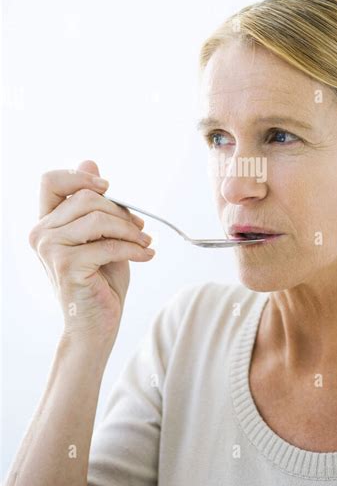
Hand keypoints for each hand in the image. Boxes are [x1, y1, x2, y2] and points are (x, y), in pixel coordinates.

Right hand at [29, 160, 155, 342]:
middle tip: (141, 227)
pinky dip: (134, 248)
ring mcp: (50, 248)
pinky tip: (147, 254)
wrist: (95, 325)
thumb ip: (94, 203)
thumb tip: (89, 161)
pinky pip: (109, 244)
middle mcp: (41, 233)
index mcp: (46, 222)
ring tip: (145, 242)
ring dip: (130, 230)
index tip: (109, 187)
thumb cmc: (100, 280)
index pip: (51, 181)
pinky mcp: (66, 265)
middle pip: (87, 197)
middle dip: (121, 211)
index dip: (80, 176)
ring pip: (99, 218)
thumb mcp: (100, 235)